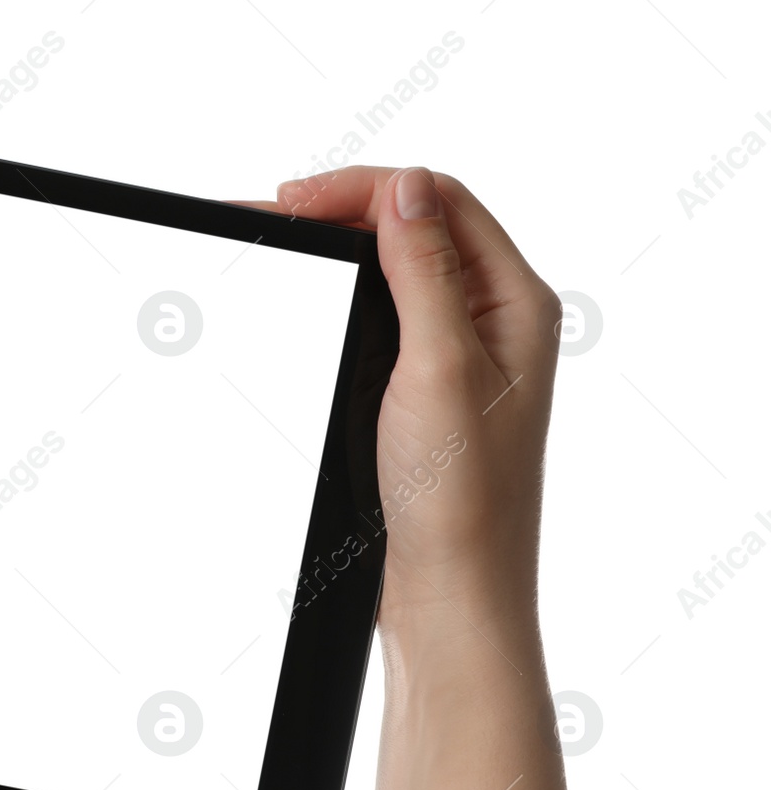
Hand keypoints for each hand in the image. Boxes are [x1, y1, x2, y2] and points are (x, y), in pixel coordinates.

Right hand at [239, 169, 618, 789]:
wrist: (449, 601)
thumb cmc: (459, 505)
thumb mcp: (441, 370)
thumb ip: (425, 274)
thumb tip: (401, 191)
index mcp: (518, 305)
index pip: (438, 201)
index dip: (362, 188)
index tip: (289, 203)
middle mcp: (496, 323)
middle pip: (416, 226)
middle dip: (343, 210)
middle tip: (270, 218)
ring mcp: (461, 357)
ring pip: (395, 271)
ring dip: (339, 253)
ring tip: (278, 249)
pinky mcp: (424, 393)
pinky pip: (383, 318)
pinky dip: (340, 300)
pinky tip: (303, 308)